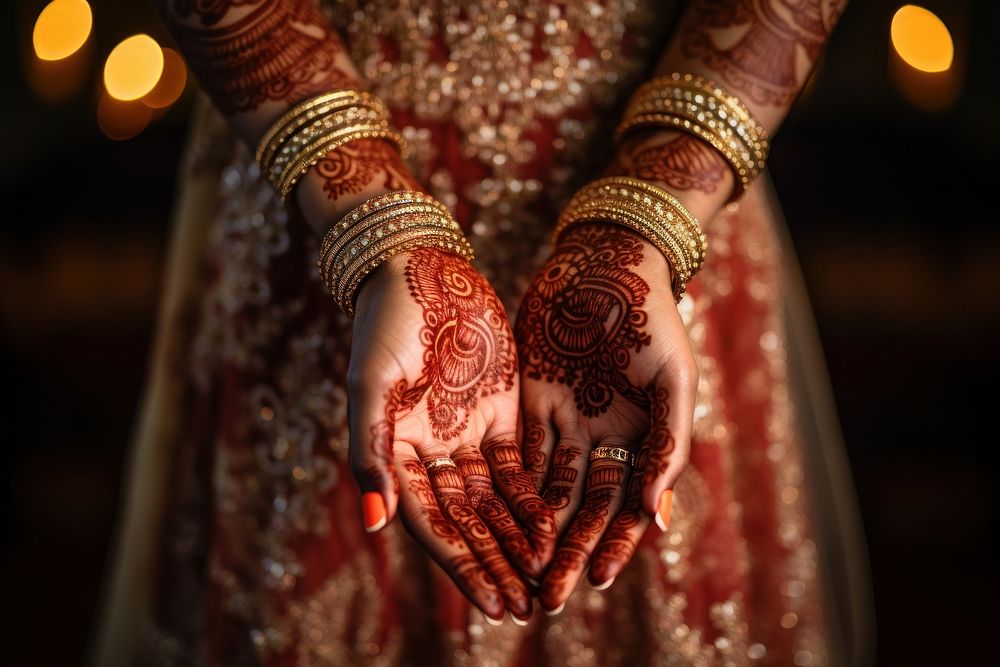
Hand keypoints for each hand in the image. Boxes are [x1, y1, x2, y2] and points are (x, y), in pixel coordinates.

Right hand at [347, 248, 555, 622]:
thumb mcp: (370, 388)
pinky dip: (534, 498)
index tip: (490, 605)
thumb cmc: (384, 325)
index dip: (462, 566)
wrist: (421, 270)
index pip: (433, 525)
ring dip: (518, 542)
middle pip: (468, 523)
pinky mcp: (501, 413)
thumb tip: (375, 523)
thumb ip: (370, 453)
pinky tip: (554, 528)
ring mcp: (468, 435)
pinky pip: (519, 467)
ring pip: (497, 502)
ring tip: (545, 580)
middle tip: (526, 608)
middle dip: (496, 565)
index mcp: (396, 455)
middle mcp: (433, 454)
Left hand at [515, 223, 695, 612]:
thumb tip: (658, 518)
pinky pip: (519, 449)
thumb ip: (668, 447)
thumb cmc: (653, 318)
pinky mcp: (531, 399)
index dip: (612, 546)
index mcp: (642, 439)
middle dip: (565, 553)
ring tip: (516, 571)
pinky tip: (492, 517)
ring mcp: (566, 421)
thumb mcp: (674, 382)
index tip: (593, 582)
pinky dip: (509, 484)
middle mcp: (602, 439)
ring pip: (546, 488)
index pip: (625, 507)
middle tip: (546, 599)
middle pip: (581, 509)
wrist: (607, 263)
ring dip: (533, 531)